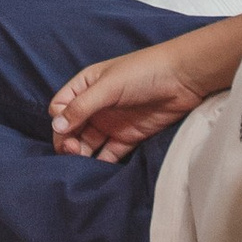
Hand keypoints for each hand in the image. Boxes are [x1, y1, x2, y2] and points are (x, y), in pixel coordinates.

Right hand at [48, 38, 212, 158]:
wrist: (184, 78)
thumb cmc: (144, 72)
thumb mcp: (109, 86)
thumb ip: (82, 106)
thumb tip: (57, 126)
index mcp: (86, 86)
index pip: (60, 107)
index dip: (59, 121)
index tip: (66, 131)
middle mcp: (96, 105)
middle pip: (71, 129)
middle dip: (67, 141)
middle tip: (74, 151)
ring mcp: (111, 122)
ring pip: (88, 143)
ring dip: (82, 155)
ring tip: (83, 162)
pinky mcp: (128, 137)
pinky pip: (109, 153)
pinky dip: (102, 162)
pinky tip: (98, 169)